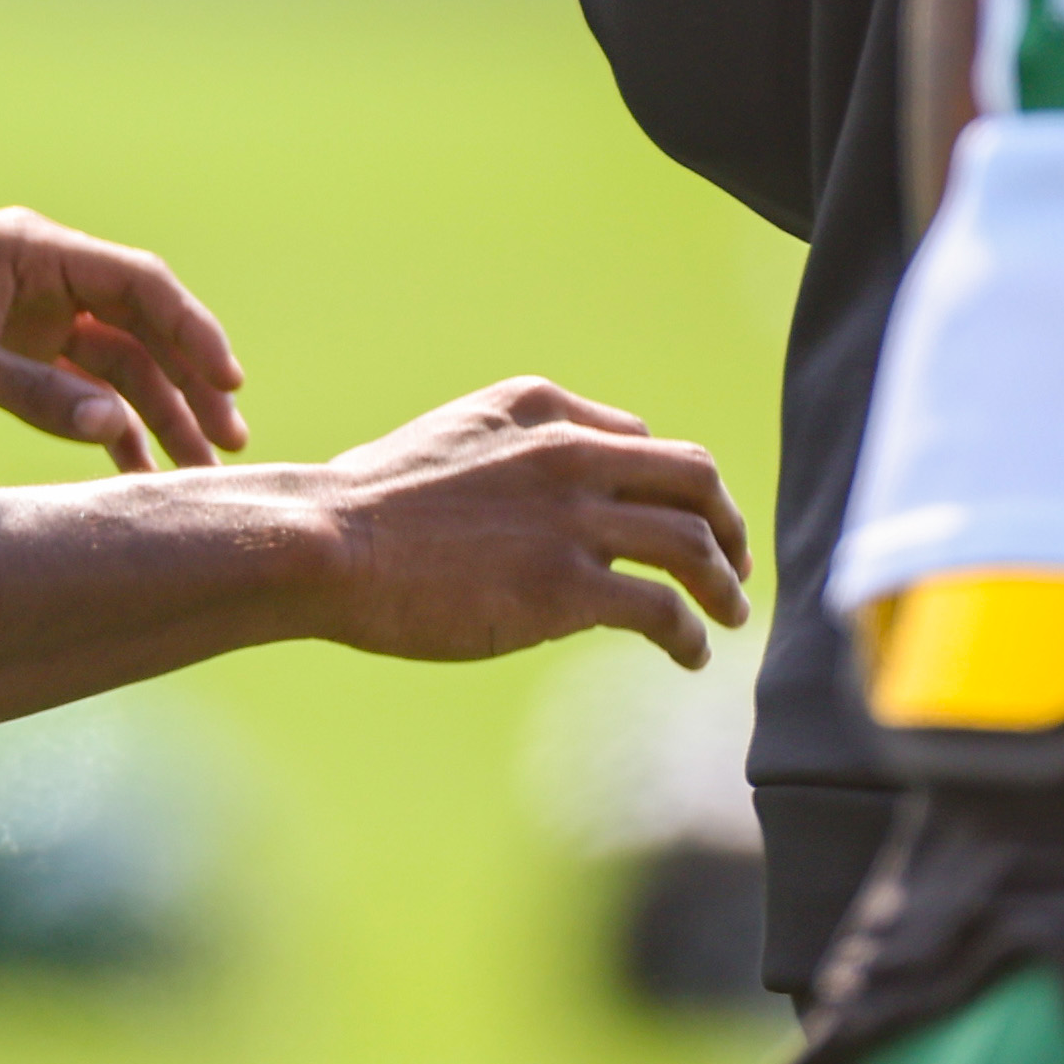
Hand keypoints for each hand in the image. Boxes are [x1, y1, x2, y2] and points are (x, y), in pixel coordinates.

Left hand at [0, 212, 247, 470]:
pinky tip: (137, 474)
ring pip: (113, 364)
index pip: (136, 283)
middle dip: (187, 383)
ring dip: (156, 413)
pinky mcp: (5, 355)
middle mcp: (37, 279)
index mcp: (28, 252)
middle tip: (229, 443)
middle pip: (138, 327)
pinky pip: (76, 390)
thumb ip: (30, 394)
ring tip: (199, 470)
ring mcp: (24, 318)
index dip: (192, 331)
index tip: (229, 382)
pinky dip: (107, 428)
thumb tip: (116, 428)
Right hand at [306, 378, 748, 668]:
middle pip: (693, 478)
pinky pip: (664, 611)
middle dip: (727, 522)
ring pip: (694, 544)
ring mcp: (573, 519)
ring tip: (731, 616)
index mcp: (538, 409)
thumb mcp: (451, 439)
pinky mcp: (568, 587)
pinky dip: (692, 634)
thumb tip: (559, 491)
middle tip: (736, 561)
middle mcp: (569, 452)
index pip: (639, 440)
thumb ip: (515, 451)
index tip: (678, 522)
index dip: (670, 486)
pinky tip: (692, 654)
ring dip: (725, 583)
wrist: (328, 543)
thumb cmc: (368, 503)